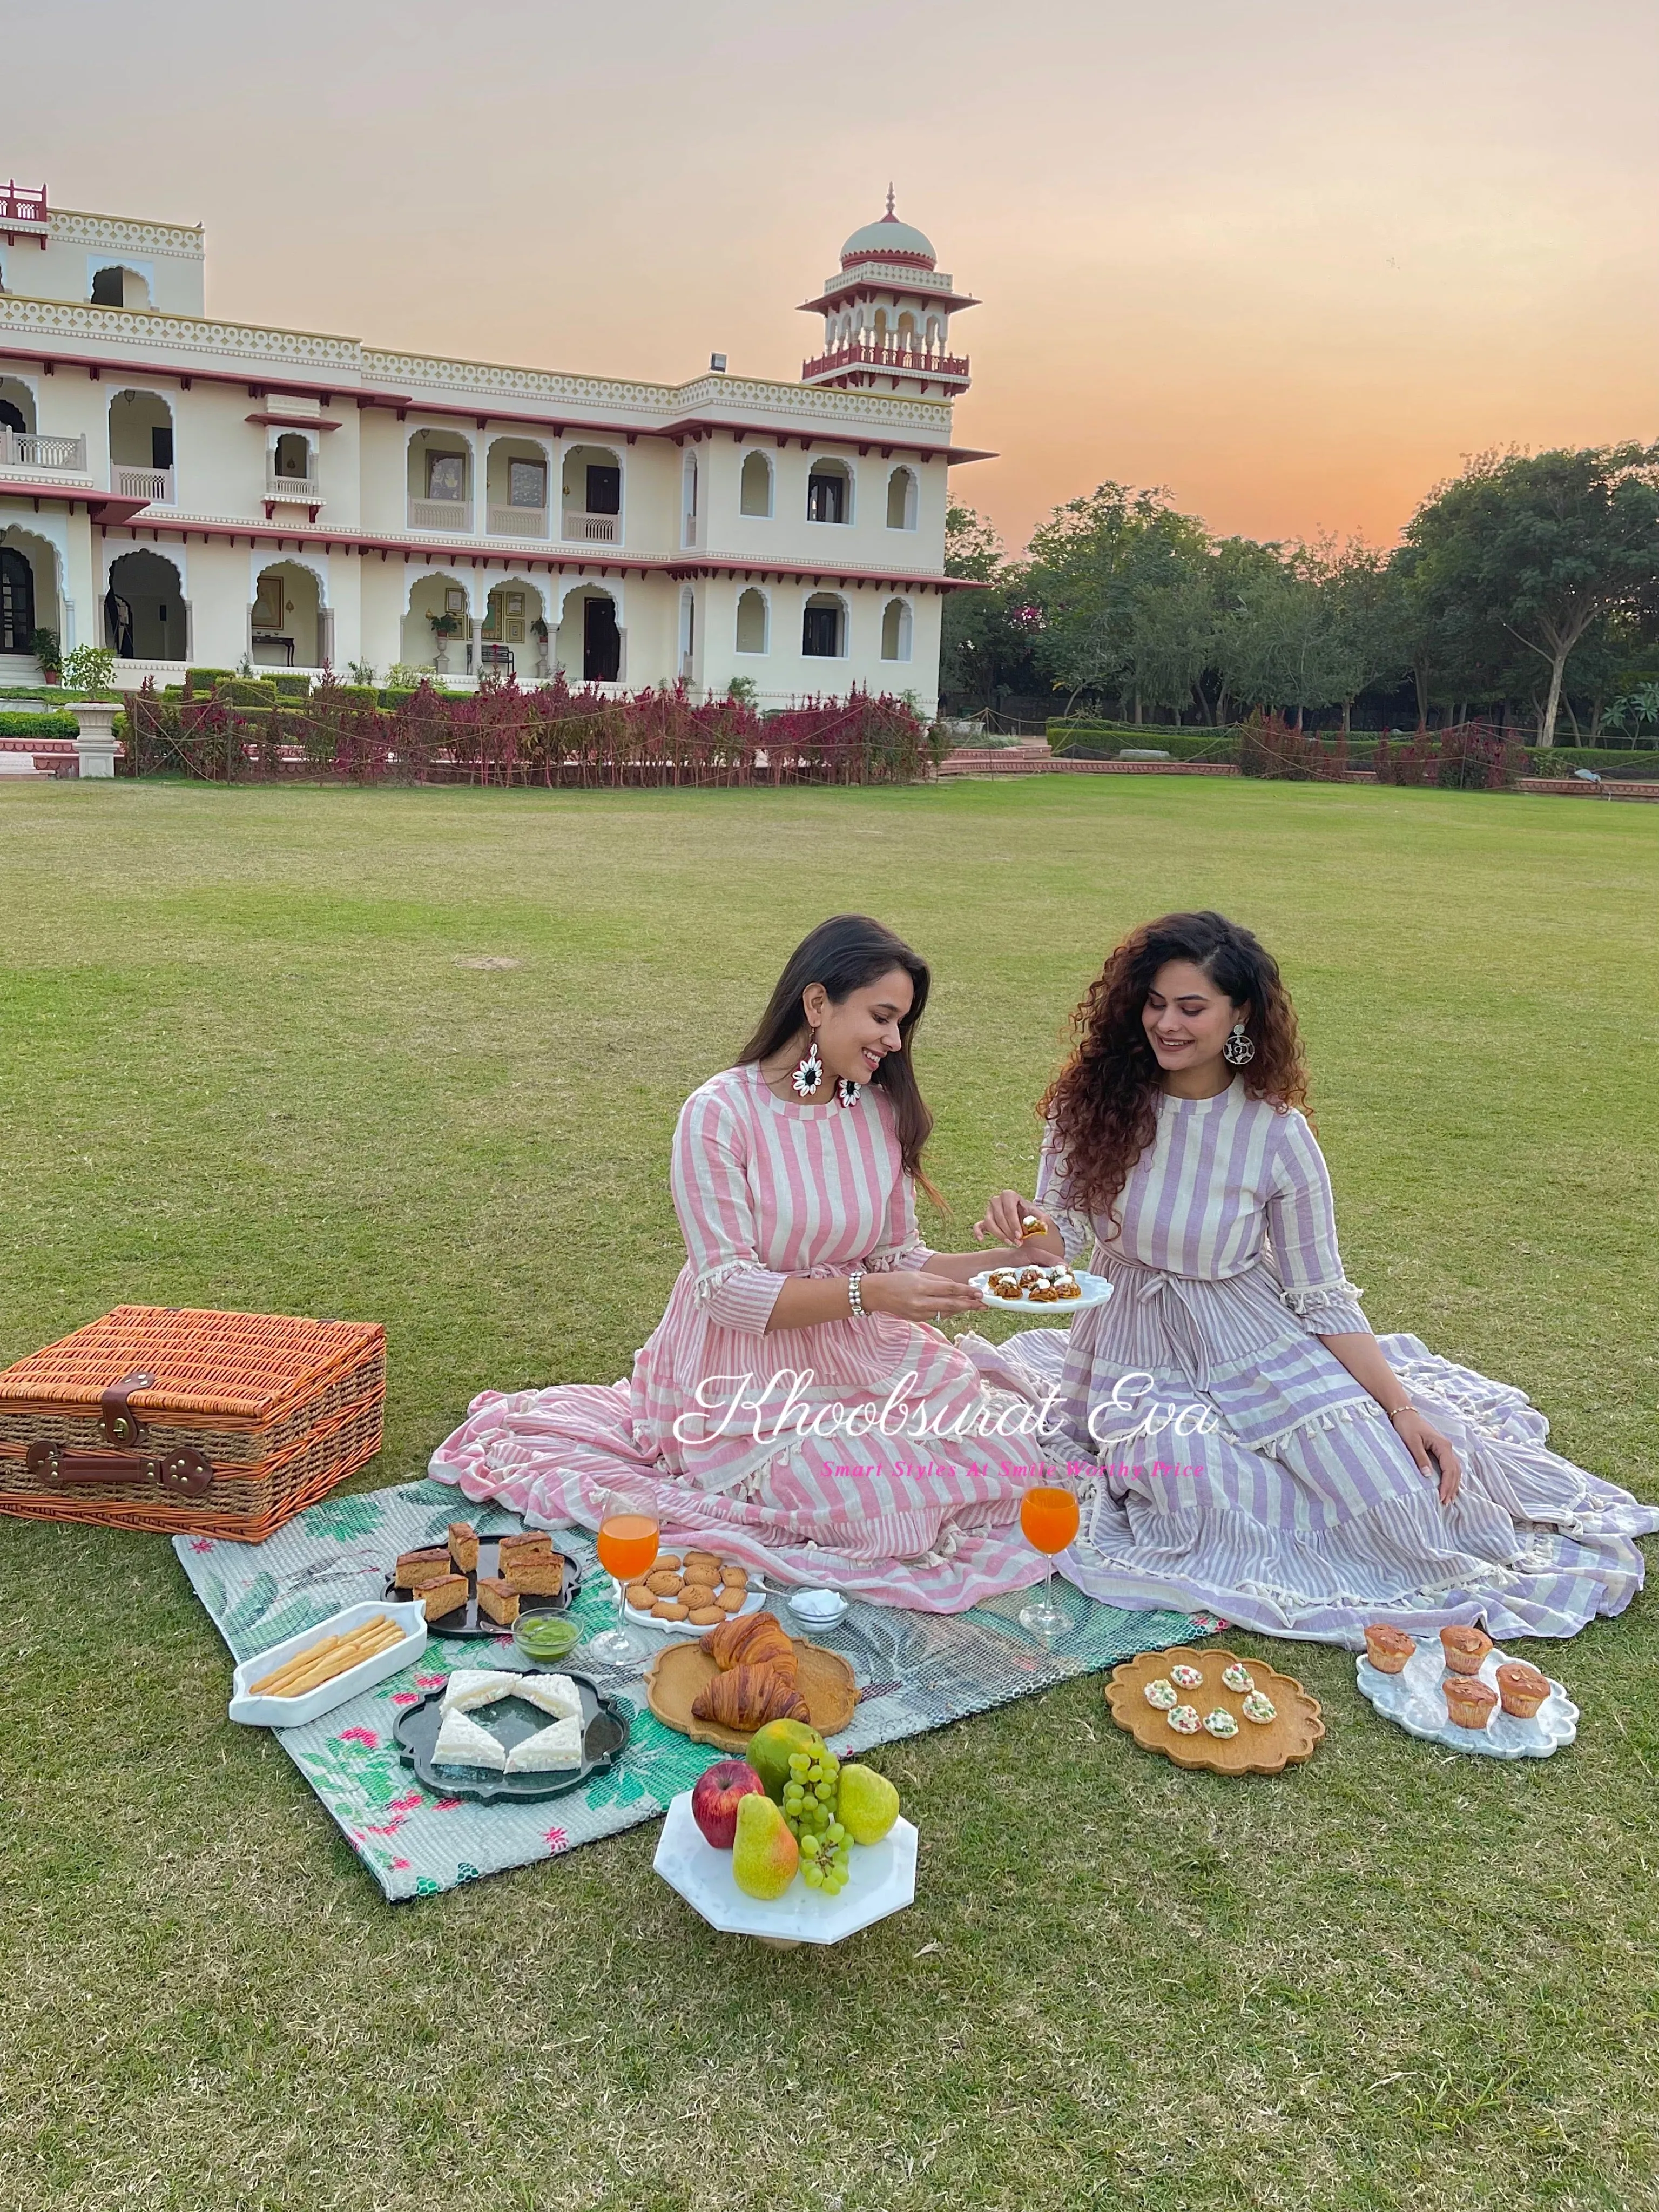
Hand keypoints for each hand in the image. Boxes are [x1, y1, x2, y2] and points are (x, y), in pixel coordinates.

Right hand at [863, 1270, 985, 1323]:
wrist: (878, 1293)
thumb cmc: (898, 1280)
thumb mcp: (919, 1274)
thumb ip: (938, 1281)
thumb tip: (956, 1287)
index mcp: (922, 1286)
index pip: (949, 1289)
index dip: (966, 1291)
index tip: (979, 1293)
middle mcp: (921, 1301)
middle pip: (951, 1305)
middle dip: (970, 1305)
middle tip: (984, 1305)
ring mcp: (919, 1313)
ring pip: (946, 1312)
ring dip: (961, 1309)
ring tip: (975, 1307)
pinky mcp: (917, 1319)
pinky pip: (937, 1315)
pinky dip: (947, 1311)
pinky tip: (956, 1309)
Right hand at [973, 1189, 1050, 1247]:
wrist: (1025, 1220)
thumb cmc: (1030, 1215)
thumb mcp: (1038, 1215)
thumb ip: (1041, 1218)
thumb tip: (1043, 1225)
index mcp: (1009, 1195)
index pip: (1009, 1209)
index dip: (1014, 1223)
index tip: (1020, 1235)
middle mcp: (997, 1200)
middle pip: (999, 1217)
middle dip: (1009, 1231)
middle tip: (1018, 1242)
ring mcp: (989, 1210)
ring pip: (989, 1222)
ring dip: (999, 1235)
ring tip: (1010, 1243)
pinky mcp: (985, 1220)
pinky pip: (978, 1225)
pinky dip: (978, 1232)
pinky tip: (981, 1240)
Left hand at [1392, 1410, 1461, 1504]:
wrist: (1405, 1413)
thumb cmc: (1407, 1426)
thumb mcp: (1411, 1442)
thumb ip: (1420, 1458)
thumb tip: (1428, 1475)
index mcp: (1442, 1445)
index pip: (1449, 1469)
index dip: (1447, 1485)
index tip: (1442, 1497)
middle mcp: (1448, 1447)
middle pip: (1455, 1471)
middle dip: (1451, 1488)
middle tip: (1445, 1502)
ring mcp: (1446, 1448)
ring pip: (1455, 1469)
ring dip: (1453, 1484)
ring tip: (1449, 1498)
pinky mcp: (1441, 1449)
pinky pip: (1451, 1466)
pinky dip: (1451, 1477)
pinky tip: (1449, 1486)